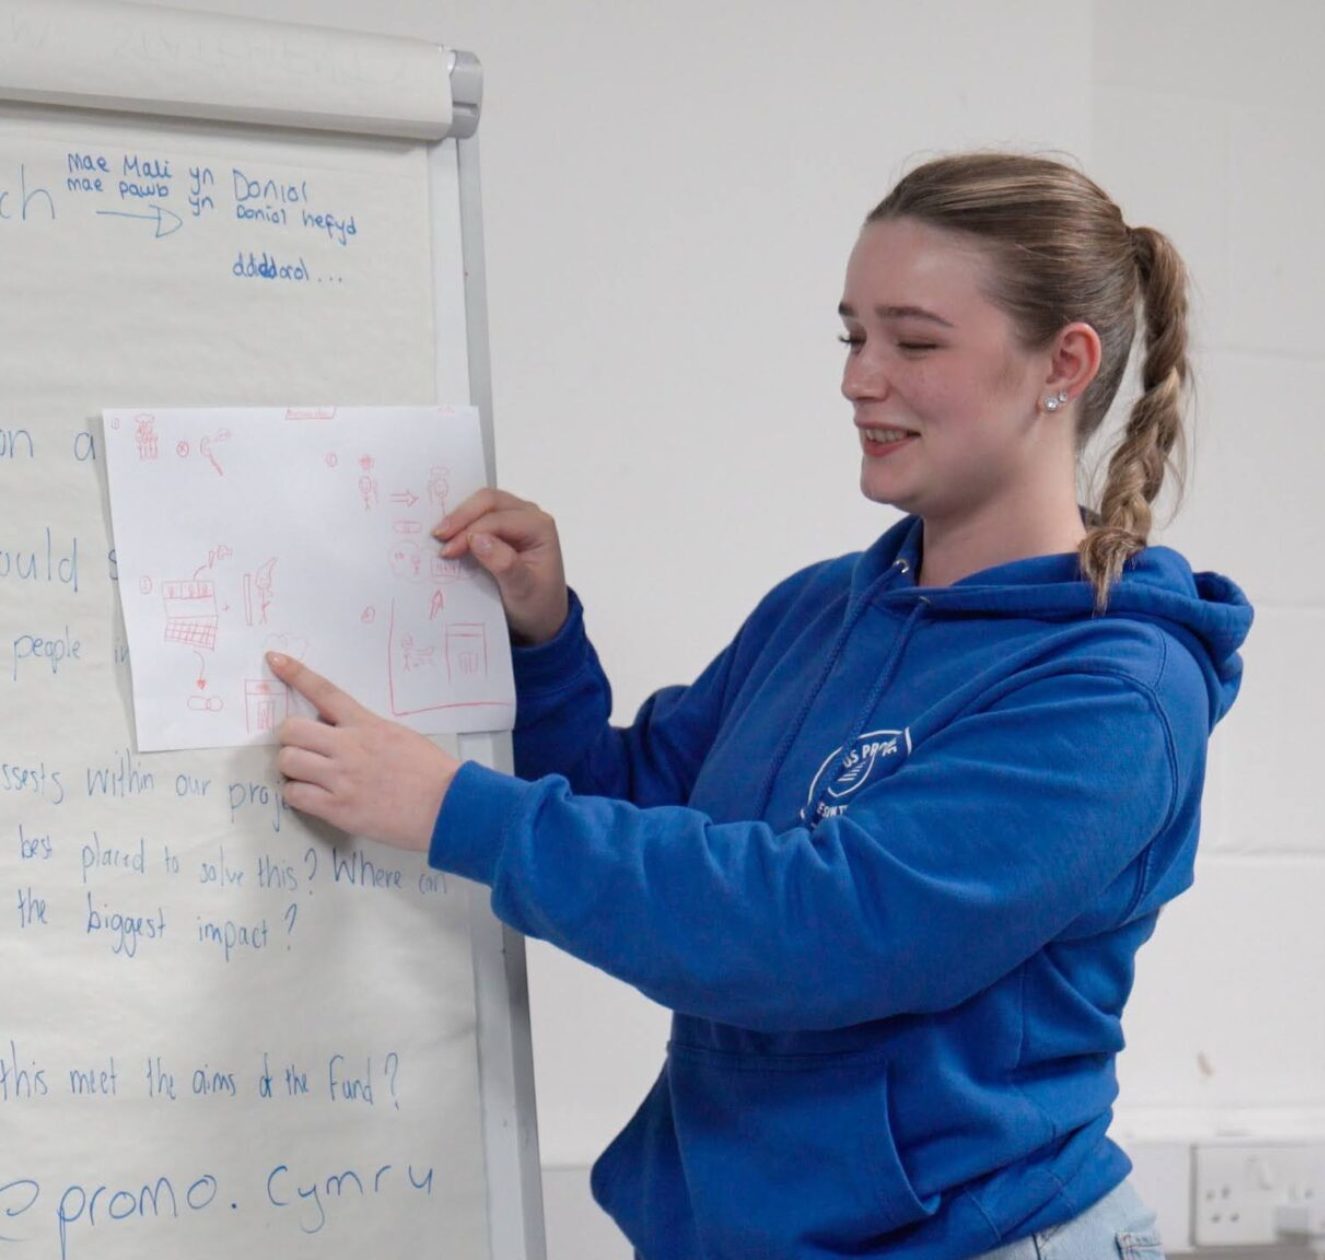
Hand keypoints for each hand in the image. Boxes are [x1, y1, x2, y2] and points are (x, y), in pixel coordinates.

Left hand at [267, 652, 459, 851]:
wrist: (447, 806)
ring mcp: (341, 778)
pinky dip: (297, 795)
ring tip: (307, 776)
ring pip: (287, 762)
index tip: (275, 660)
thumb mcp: (399, 736)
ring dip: (292, 769)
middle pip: (292, 730)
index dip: (296, 673)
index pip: (324, 692)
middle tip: (303, 751)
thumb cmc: (430, 772)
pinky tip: (312, 796)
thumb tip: (336, 732)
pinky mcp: (338, 808)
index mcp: (367, 725)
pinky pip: (295, 795)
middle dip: (291, 739)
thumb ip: (365, 731)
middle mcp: (349, 747)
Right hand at [433, 488, 567, 644]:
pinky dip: (462, 521)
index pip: (499, 519)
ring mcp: (515, 517)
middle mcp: (529, 516)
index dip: (470, 531)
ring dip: (459, 517)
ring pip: (482, 503)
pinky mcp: (502, 524)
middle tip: (438, 536)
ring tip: (439, 536)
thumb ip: (504, 564)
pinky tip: (447, 534)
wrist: (542, 616)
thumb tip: (477, 538)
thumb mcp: (522, 590)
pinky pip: (479, 513)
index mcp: (540, 528)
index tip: (448, 551)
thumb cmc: (537, 604)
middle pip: (489, 501)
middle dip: (461, 517)